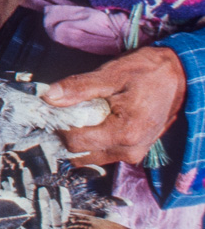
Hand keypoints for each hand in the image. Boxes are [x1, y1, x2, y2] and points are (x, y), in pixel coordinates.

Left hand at [45, 46, 186, 166]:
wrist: (178, 77)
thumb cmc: (147, 73)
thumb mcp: (110, 74)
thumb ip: (78, 88)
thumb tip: (49, 97)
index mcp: (124, 133)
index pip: (74, 142)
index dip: (57, 126)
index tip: (49, 110)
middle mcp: (129, 150)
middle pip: (80, 153)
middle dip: (64, 134)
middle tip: (58, 111)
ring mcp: (133, 153)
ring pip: (90, 155)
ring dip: (77, 138)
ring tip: (74, 114)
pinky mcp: (133, 150)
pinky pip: (103, 152)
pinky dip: (91, 139)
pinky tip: (89, 120)